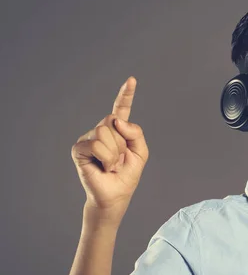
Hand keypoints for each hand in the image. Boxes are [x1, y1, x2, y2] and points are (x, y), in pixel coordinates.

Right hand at [71, 77, 148, 215]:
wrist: (115, 195)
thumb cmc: (126, 175)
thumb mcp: (140, 153)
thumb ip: (136, 133)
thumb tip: (117, 120)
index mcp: (118, 130)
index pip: (121, 109)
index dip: (126, 94)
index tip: (132, 80)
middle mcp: (101, 130)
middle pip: (113, 121)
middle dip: (121, 143)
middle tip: (118, 159)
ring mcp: (89, 137)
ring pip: (105, 132)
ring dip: (114, 152)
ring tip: (111, 164)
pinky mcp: (78, 148)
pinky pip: (96, 144)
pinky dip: (106, 158)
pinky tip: (103, 166)